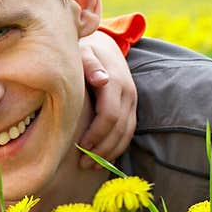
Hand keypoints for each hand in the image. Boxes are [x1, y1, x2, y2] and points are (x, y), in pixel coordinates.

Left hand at [78, 30, 136, 168]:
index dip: (96, 134)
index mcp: (115, 81)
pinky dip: (117, 147)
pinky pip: (129, 132)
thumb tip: (102, 79)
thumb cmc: (83, 51)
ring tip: (90, 166)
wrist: (102, 44)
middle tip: (82, 164)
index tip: (80, 147)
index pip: (110, 115)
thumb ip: (89, 64)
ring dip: (110, 152)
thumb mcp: (82, 52)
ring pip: (127, 133)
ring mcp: (132, 101)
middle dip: (102, 149)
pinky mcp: (131, 107)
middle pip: (119, 128)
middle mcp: (128, 93)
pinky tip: (103, 159)